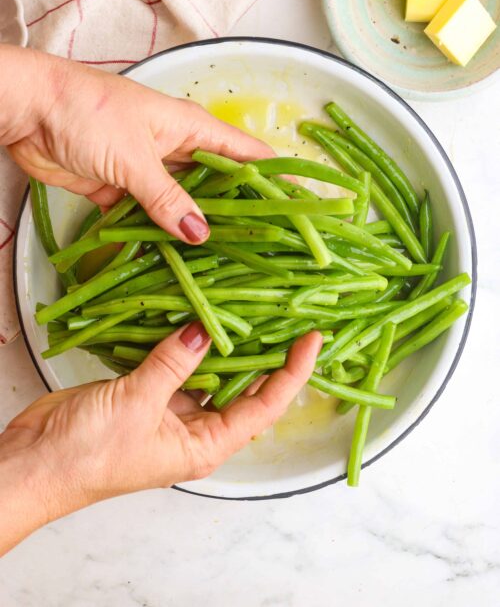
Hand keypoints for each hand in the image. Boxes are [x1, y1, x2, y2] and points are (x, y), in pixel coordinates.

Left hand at [0, 45, 272, 243]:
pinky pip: (151, 217)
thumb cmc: (86, 113)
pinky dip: (160, 236)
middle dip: (242, 214)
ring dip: (199, 229)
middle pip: (221, 185)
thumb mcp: (134, 156)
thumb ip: (167, 197)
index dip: (278, 178)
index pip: (248, 155)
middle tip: (268, 250)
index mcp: (192, 128)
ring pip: (186, 204)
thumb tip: (201, 234)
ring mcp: (151, 170)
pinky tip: (177, 260)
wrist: (28, 111)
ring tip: (228, 264)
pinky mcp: (123, 189)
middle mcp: (178, 149)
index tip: (303, 206)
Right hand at [0, 324, 321, 553]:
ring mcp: (170, 407)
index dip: (292, 373)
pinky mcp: (144, 389)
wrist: (34, 462)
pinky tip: (197, 309)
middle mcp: (195, 427)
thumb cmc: (89, 455)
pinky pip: (175, 359)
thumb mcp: (138, 406)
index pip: (264, 406)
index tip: (311, 340)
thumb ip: (174, 364)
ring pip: (209, 368)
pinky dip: (185, 336)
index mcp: (206, 445)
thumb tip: (203, 329)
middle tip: (286, 311)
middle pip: (243, 386)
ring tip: (250, 302)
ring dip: (225, 340)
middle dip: (265, 352)